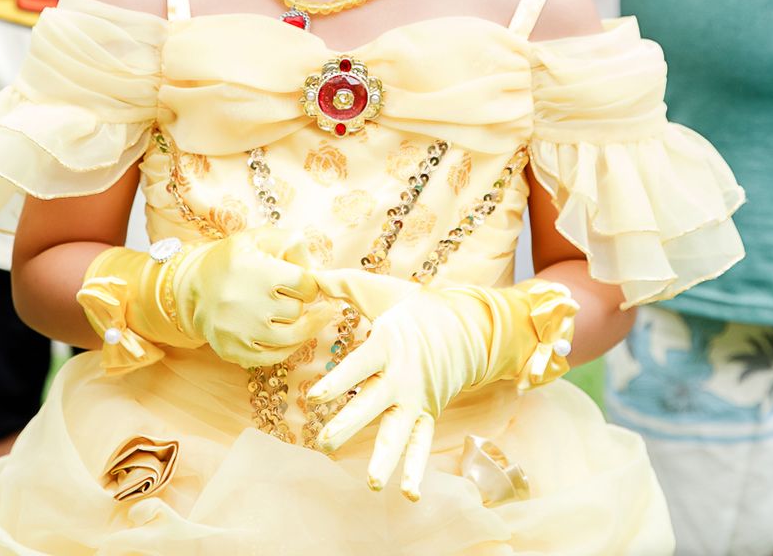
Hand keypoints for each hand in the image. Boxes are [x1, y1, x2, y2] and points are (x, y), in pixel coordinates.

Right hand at [170, 228, 333, 367]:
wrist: (191, 287)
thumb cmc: (234, 260)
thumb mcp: (260, 238)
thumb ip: (293, 244)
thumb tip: (319, 271)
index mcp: (254, 271)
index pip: (305, 284)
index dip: (308, 283)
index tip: (301, 282)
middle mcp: (245, 303)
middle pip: (297, 310)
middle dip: (298, 302)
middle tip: (287, 296)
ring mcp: (238, 331)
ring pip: (292, 336)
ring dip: (300, 326)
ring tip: (305, 316)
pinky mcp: (232, 351)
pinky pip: (275, 357)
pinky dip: (287, 347)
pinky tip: (289, 334)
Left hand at [307, 271, 576, 500]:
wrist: (467, 325)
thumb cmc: (413, 307)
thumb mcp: (379, 291)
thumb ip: (340, 285)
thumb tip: (306, 277)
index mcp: (388, 344)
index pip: (358, 365)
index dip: (336, 381)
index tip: (313, 397)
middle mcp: (402, 377)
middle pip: (372, 404)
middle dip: (349, 424)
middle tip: (324, 443)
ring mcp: (416, 400)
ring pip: (398, 432)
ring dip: (384, 457)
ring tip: (370, 482)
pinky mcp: (426, 414)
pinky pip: (421, 444)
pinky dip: (416, 469)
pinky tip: (407, 495)